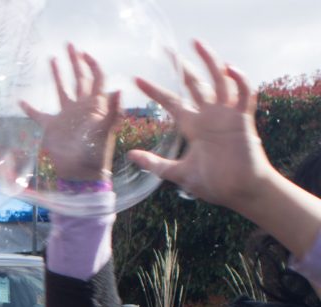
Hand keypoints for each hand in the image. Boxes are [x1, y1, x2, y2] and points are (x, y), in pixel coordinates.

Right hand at [19, 43, 120, 180]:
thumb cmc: (96, 154)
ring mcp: (65, 116)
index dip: (92, 64)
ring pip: (61, 90)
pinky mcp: (52, 127)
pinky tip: (21, 102)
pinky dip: (29, 109)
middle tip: (70, 44)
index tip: (84, 53)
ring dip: (57, 75)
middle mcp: (80, 107)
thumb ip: (113, 111)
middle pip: (78, 78)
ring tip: (52, 59)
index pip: (96, 78)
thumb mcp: (106, 131)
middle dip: (75, 61)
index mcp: (94, 105)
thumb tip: (119, 89)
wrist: (80, 173)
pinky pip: (38, 115)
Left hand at [126, 40, 271, 210]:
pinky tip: (229, 69)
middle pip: (194, 85)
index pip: (172, 102)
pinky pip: (244, 95)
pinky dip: (239, 80)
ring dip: (209, 62)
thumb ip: (155, 164)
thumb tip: (130, 155)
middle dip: (182, 67)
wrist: (239, 193)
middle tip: (167, 50)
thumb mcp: (177, 173)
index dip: (155, 91)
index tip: (137, 79)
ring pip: (219, 82)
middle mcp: (209, 117)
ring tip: (197, 44)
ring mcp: (227, 116)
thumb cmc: (214, 183)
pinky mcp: (243, 120)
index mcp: (193, 127)